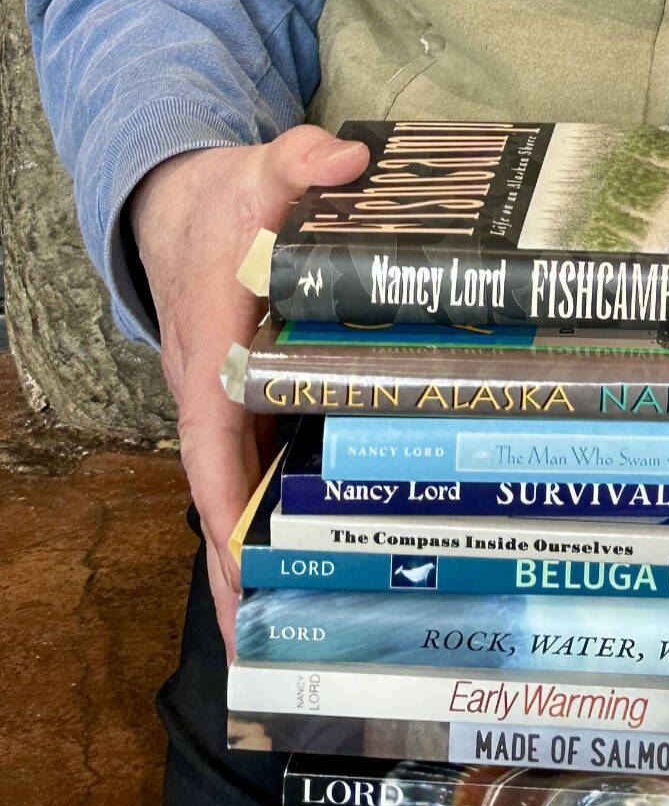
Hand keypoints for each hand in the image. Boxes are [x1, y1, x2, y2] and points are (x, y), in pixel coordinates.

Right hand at [130, 126, 368, 652]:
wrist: (184, 206)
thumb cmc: (224, 201)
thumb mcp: (261, 168)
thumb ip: (301, 161)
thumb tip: (346, 159)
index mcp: (209, 353)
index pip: (212, 446)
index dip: (227, 513)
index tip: (244, 578)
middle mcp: (212, 394)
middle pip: (224, 496)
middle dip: (245, 572)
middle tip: (285, 646)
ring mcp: (229, 407)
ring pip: (244, 493)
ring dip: (266, 557)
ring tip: (308, 633)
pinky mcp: (252, 405)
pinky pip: (263, 469)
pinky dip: (282, 516)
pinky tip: (325, 557)